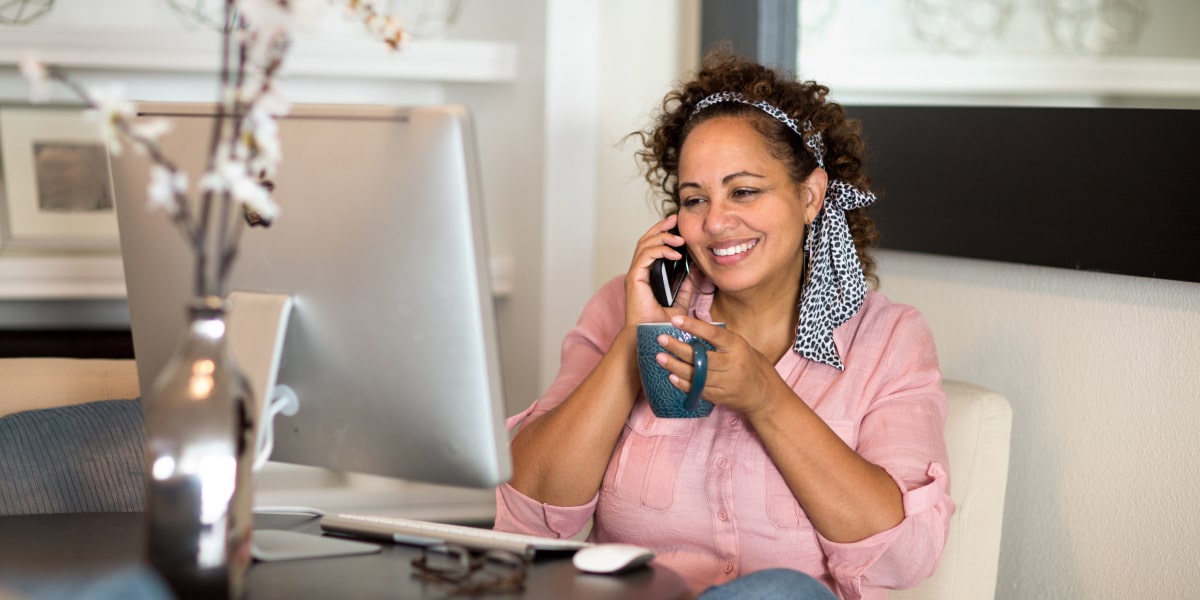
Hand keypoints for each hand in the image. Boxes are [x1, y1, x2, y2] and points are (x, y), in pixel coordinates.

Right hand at [624, 215, 695, 326]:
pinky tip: (675, 254)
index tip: (676, 226)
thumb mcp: (679, 303)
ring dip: (662, 237)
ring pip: (644, 244)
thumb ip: (685, 287)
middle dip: (661, 227)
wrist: (651, 337)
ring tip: (679, 238)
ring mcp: (635, 274)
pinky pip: (645, 256)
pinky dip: (660, 251)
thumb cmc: (660, 325)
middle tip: (675, 219)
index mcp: (646, 275)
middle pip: (646, 240)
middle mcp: (638, 272)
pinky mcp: (634, 278)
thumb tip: (694, 272)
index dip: (662, 233)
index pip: (651, 246)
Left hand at [654, 315, 782, 415]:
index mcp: (737, 347)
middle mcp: (731, 365)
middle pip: (701, 357)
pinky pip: (698, 390)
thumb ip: (719, 339)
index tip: (675, 320)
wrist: (763, 393)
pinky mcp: (719, 397)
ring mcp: (725, 383)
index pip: (713, 334)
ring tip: (660, 357)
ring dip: (676, 366)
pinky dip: (683, 383)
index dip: (693, 326)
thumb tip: (693, 327)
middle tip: (661, 339)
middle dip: (678, 348)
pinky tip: (671, 376)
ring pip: (696, 375)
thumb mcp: (739, 345)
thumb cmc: (749, 363)